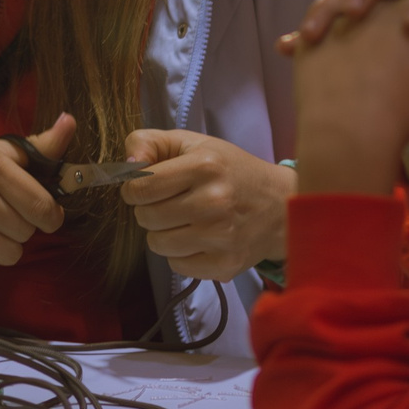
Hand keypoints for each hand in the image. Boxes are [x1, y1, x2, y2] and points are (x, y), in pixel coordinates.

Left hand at [118, 131, 296, 279]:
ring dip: (164, 233)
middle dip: (150, 210)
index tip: (147, 187)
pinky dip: (181, 254)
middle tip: (172, 203)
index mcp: (204, 166)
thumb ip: (150, 143)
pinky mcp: (224, 265)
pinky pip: (176, 265)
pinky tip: (199, 239)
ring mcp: (220, 237)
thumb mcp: (193, 143)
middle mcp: (213, 202)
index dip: (135, 188)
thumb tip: (127, 165)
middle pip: (146, 217)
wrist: (281, 206)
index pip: (141, 187)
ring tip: (186, 221)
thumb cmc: (230, 171)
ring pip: (157, 244)